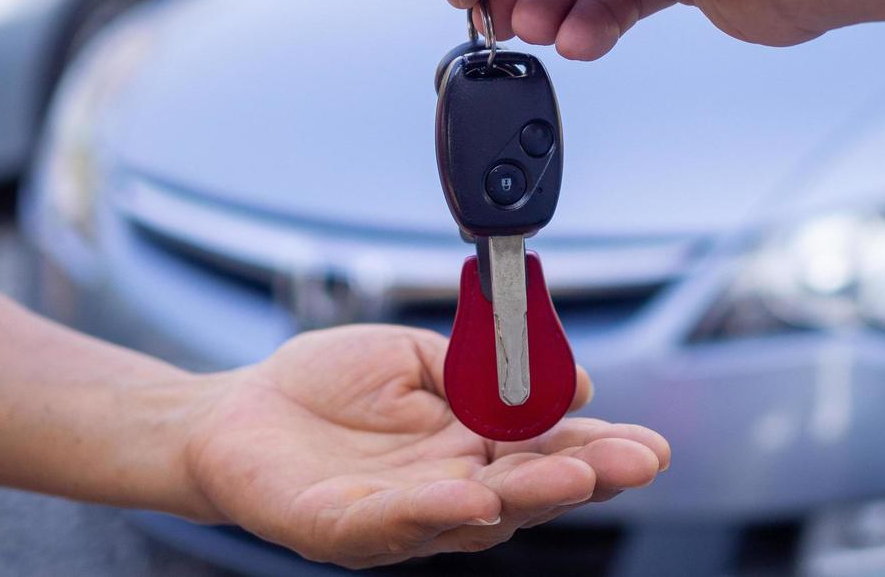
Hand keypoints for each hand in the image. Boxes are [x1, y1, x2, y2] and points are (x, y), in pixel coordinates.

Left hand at [183, 325, 667, 567]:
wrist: (234, 409)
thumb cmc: (327, 386)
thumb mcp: (417, 355)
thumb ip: (486, 366)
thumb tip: (571, 378)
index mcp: (470, 448)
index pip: (547, 454)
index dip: (599, 450)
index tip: (650, 444)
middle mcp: (446, 490)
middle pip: (527, 493)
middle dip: (585, 477)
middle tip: (634, 463)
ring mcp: (396, 517)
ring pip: (472, 516)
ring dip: (525, 498)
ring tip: (573, 477)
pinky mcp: (337, 529)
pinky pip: (388, 526)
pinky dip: (430, 513)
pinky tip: (470, 496)